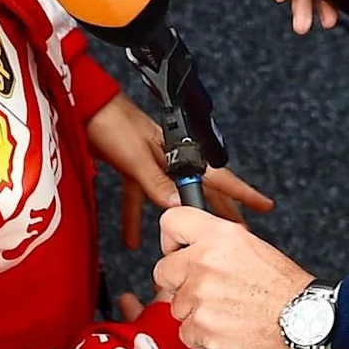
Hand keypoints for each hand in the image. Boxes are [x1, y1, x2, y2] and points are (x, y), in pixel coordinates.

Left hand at [84, 95, 275, 247]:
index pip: (219, 176)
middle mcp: (170, 157)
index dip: (243, 193)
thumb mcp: (136, 157)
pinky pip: (141, 199)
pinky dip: (137, 219)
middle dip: (221, 211)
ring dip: (182, 219)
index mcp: (180, 151)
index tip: (264, 205)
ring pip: (173, 198)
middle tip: (241, 230)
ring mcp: (152, 164)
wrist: (84, 106)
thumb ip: (155, 183)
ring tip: (195, 241)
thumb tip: (177, 206)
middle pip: (202, 190)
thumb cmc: (112, 122)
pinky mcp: (134, 169)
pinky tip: (133, 239)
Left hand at [152, 210, 312, 348]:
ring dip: (194, 312)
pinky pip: (185, 332)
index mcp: (218, 235)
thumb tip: (192, 245)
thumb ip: (215, 243)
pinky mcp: (200, 326)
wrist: (305, 321)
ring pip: (175, 305)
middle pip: (162, 271)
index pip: (170, 222)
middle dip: (180, 283)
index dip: (170, 240)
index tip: (177, 251)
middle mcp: (204, 261)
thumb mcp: (250, 246)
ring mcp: (200, 295)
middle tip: (205, 290)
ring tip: (225, 312)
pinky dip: (201, 336)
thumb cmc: (285, 287)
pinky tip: (226, 329)